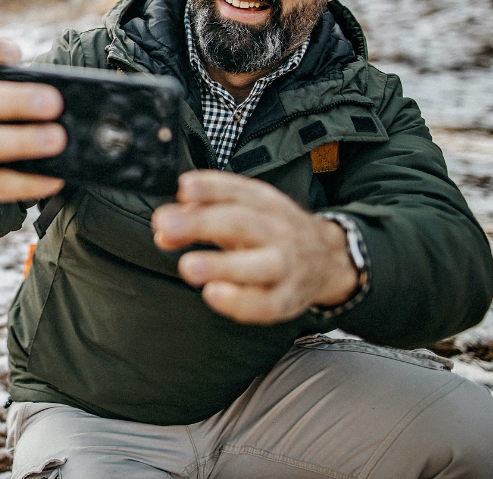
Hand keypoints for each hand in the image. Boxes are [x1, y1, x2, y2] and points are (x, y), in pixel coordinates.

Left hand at [150, 170, 358, 324]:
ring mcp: (286, 266)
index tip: (184, 189)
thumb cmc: (272, 232)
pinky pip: (267, 304)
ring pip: (260, 265)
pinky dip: (240, 303)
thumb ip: (197, 215)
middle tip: (167, 226)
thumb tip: (162, 226)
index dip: (210, 187)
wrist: (329, 258)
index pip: (237, 189)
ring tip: (189, 267)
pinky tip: (214, 295)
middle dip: (201, 224)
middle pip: (242, 223)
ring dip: (222, 266)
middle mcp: (277, 230)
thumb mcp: (241, 212)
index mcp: (264, 203)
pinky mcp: (288, 299)